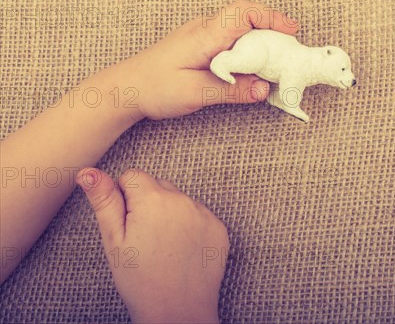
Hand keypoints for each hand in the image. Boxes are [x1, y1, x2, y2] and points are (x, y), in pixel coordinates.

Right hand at [76, 167, 228, 323]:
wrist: (179, 312)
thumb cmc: (141, 280)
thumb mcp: (114, 240)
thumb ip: (104, 200)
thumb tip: (88, 172)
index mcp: (154, 199)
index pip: (133, 176)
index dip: (124, 198)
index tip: (128, 224)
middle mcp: (183, 200)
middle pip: (158, 186)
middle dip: (147, 204)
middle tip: (143, 239)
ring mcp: (204, 213)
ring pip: (179, 201)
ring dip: (169, 214)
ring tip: (163, 247)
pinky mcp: (219, 227)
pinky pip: (199, 215)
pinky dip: (190, 227)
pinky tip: (181, 251)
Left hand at [119, 0, 298, 119]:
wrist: (126, 88)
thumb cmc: (154, 88)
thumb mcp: (196, 92)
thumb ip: (232, 90)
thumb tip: (264, 89)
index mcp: (205, 35)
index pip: (243, 12)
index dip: (271, 17)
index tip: (291, 31)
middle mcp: (205, 29)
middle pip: (247, 17)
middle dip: (273, 29)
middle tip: (290, 50)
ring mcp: (203, 35)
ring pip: (240, 29)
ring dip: (261, 41)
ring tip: (276, 61)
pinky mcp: (202, 45)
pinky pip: (232, 40)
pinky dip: (248, 49)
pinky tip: (253, 67)